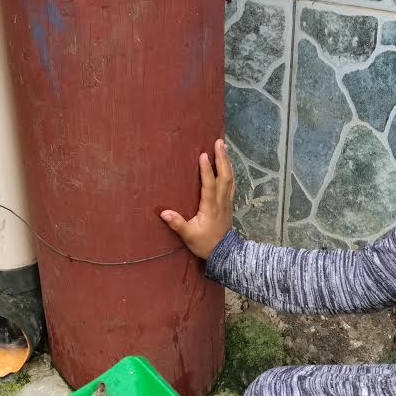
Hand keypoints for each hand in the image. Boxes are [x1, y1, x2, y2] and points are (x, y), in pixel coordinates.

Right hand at [161, 139, 234, 259]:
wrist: (224, 253)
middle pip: (224, 176)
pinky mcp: (229, 204)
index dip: (206, 170)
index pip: (209, 185)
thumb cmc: (205, 244)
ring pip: (230, 178)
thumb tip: (163, 213)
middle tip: (218, 142)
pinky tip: (227, 164)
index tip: (203, 155)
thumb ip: (177, 224)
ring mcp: (227, 202)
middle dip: (222, 158)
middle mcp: (221, 201)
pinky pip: (231, 184)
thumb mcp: (189, 235)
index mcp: (210, 207)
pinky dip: (230, 171)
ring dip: (227, 161)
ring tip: (224, 146)